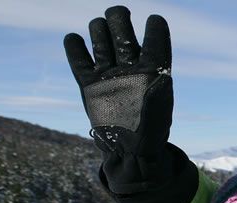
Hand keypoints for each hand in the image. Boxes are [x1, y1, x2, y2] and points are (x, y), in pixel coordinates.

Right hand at [63, 5, 175, 193]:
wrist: (127, 154)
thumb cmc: (149, 137)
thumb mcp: (158, 120)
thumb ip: (158, 99)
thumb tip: (162, 78)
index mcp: (153, 71)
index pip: (155, 42)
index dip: (155, 29)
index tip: (154, 20)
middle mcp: (130, 68)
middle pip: (123, 34)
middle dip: (119, 19)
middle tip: (117, 14)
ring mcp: (109, 74)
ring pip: (102, 40)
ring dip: (99, 29)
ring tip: (99, 27)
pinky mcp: (89, 84)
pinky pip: (79, 60)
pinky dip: (74, 47)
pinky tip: (73, 40)